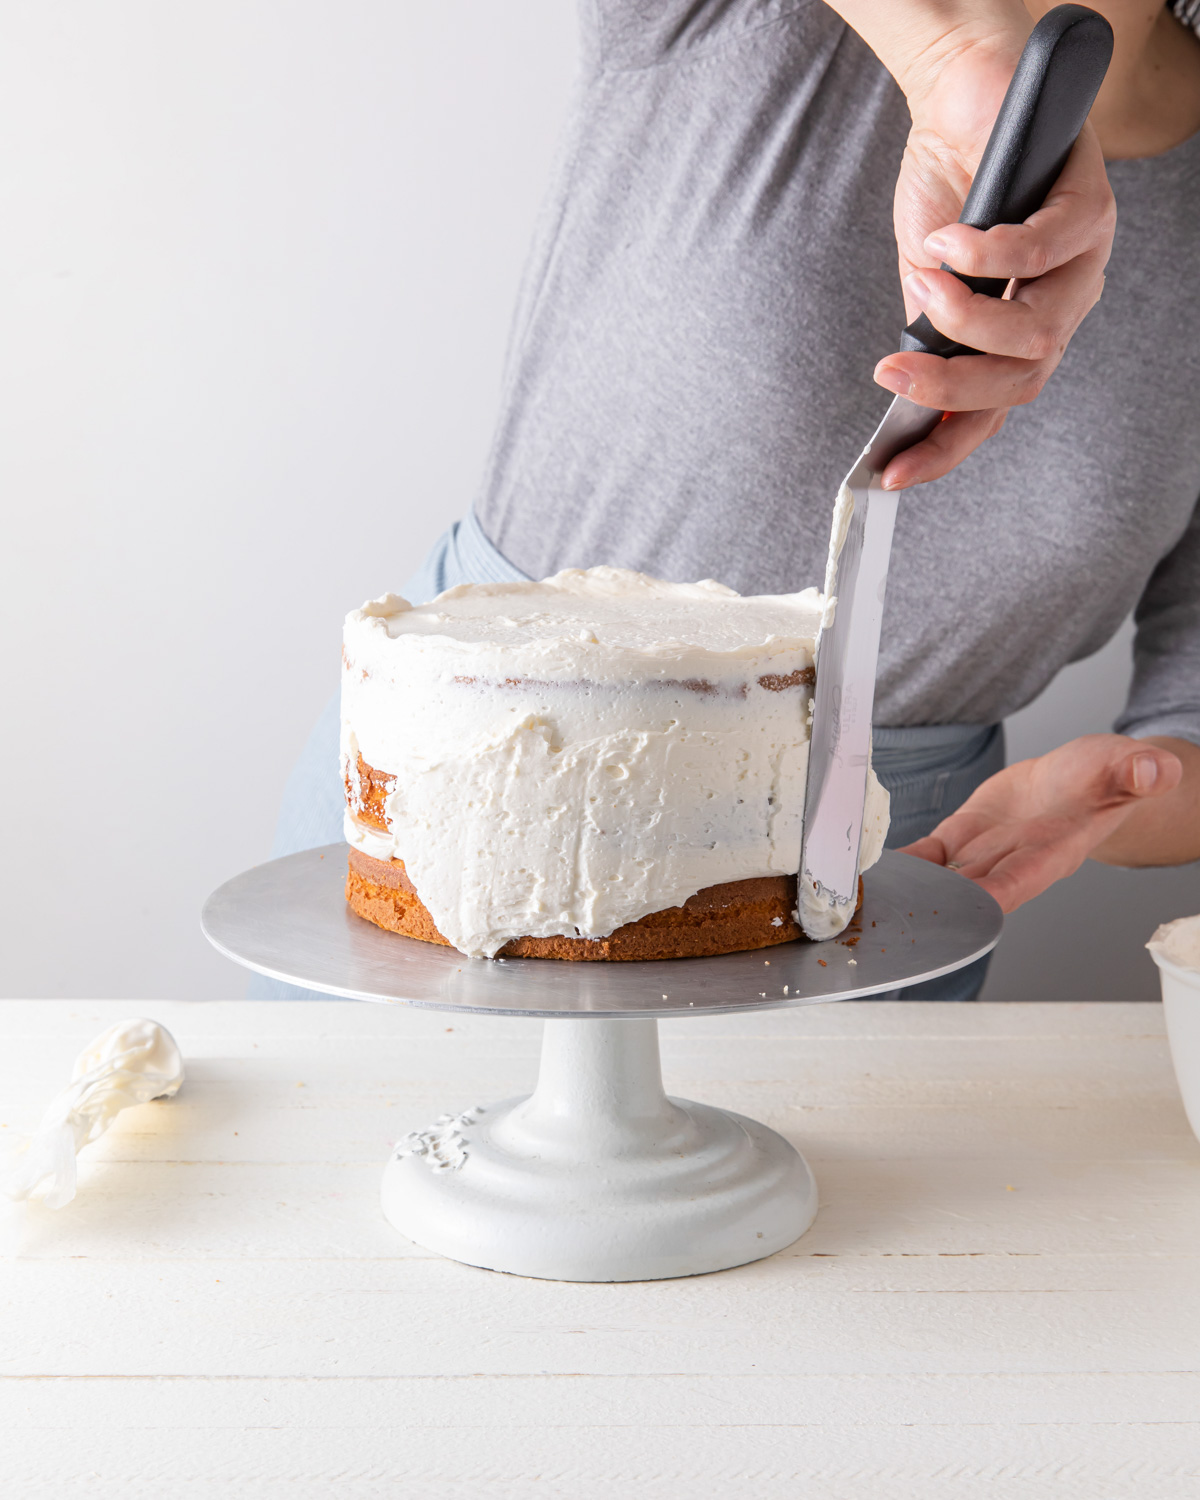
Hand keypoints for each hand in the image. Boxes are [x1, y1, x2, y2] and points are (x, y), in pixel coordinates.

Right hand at [876, 42, 1115, 488]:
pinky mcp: (1090, 203)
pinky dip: (984, 255)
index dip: (945, 448)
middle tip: (892, 373)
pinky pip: (1041, 254)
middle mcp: (1065, 303)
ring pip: (1037, 332)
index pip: (995, 409)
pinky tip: (944, 242)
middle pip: (1021, 383)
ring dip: (967, 319)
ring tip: (924, 282)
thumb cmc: (945, 185)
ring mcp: (1085, 260)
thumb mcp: (922, 280)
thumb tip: (906, 399)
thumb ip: (925, 337)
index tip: (893, 473)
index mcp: (1024, 329)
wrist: (960, 97)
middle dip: (951, 387)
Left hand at [901, 735, 1184, 912]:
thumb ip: (1137, 772)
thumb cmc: (1105, 779)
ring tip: (872, 901)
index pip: (1019, 879)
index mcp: (1053, 850)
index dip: (990, 895)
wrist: (1080, 779)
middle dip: (936, 906)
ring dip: (911, 890)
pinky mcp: (962, 835)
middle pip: (970, 890)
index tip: (958, 909)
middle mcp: (1013, 860)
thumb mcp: (1126, 767)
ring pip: (944, 878)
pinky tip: (875, 872)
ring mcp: (985, 851)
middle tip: (898, 919)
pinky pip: (929, 853)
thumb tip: (1158, 768)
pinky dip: (904, 862)